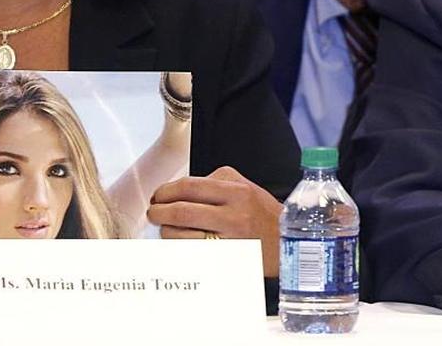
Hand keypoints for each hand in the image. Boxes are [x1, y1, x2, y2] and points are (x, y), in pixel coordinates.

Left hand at [147, 166, 282, 275]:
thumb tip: (177, 190)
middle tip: (154, 212)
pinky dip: (179, 247)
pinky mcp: (226, 259)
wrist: (288, 242)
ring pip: (182, 235)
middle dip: (159, 212)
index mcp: (237, 191)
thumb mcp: (244, 187)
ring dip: (166, 232)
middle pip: (181, 211)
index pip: (189, 186)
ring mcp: (230, 239)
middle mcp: (234, 214)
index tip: (158, 195)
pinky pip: (191, 253)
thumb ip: (214, 183)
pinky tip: (178, 243)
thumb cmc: (263, 214)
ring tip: (166, 228)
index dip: (166, 191)